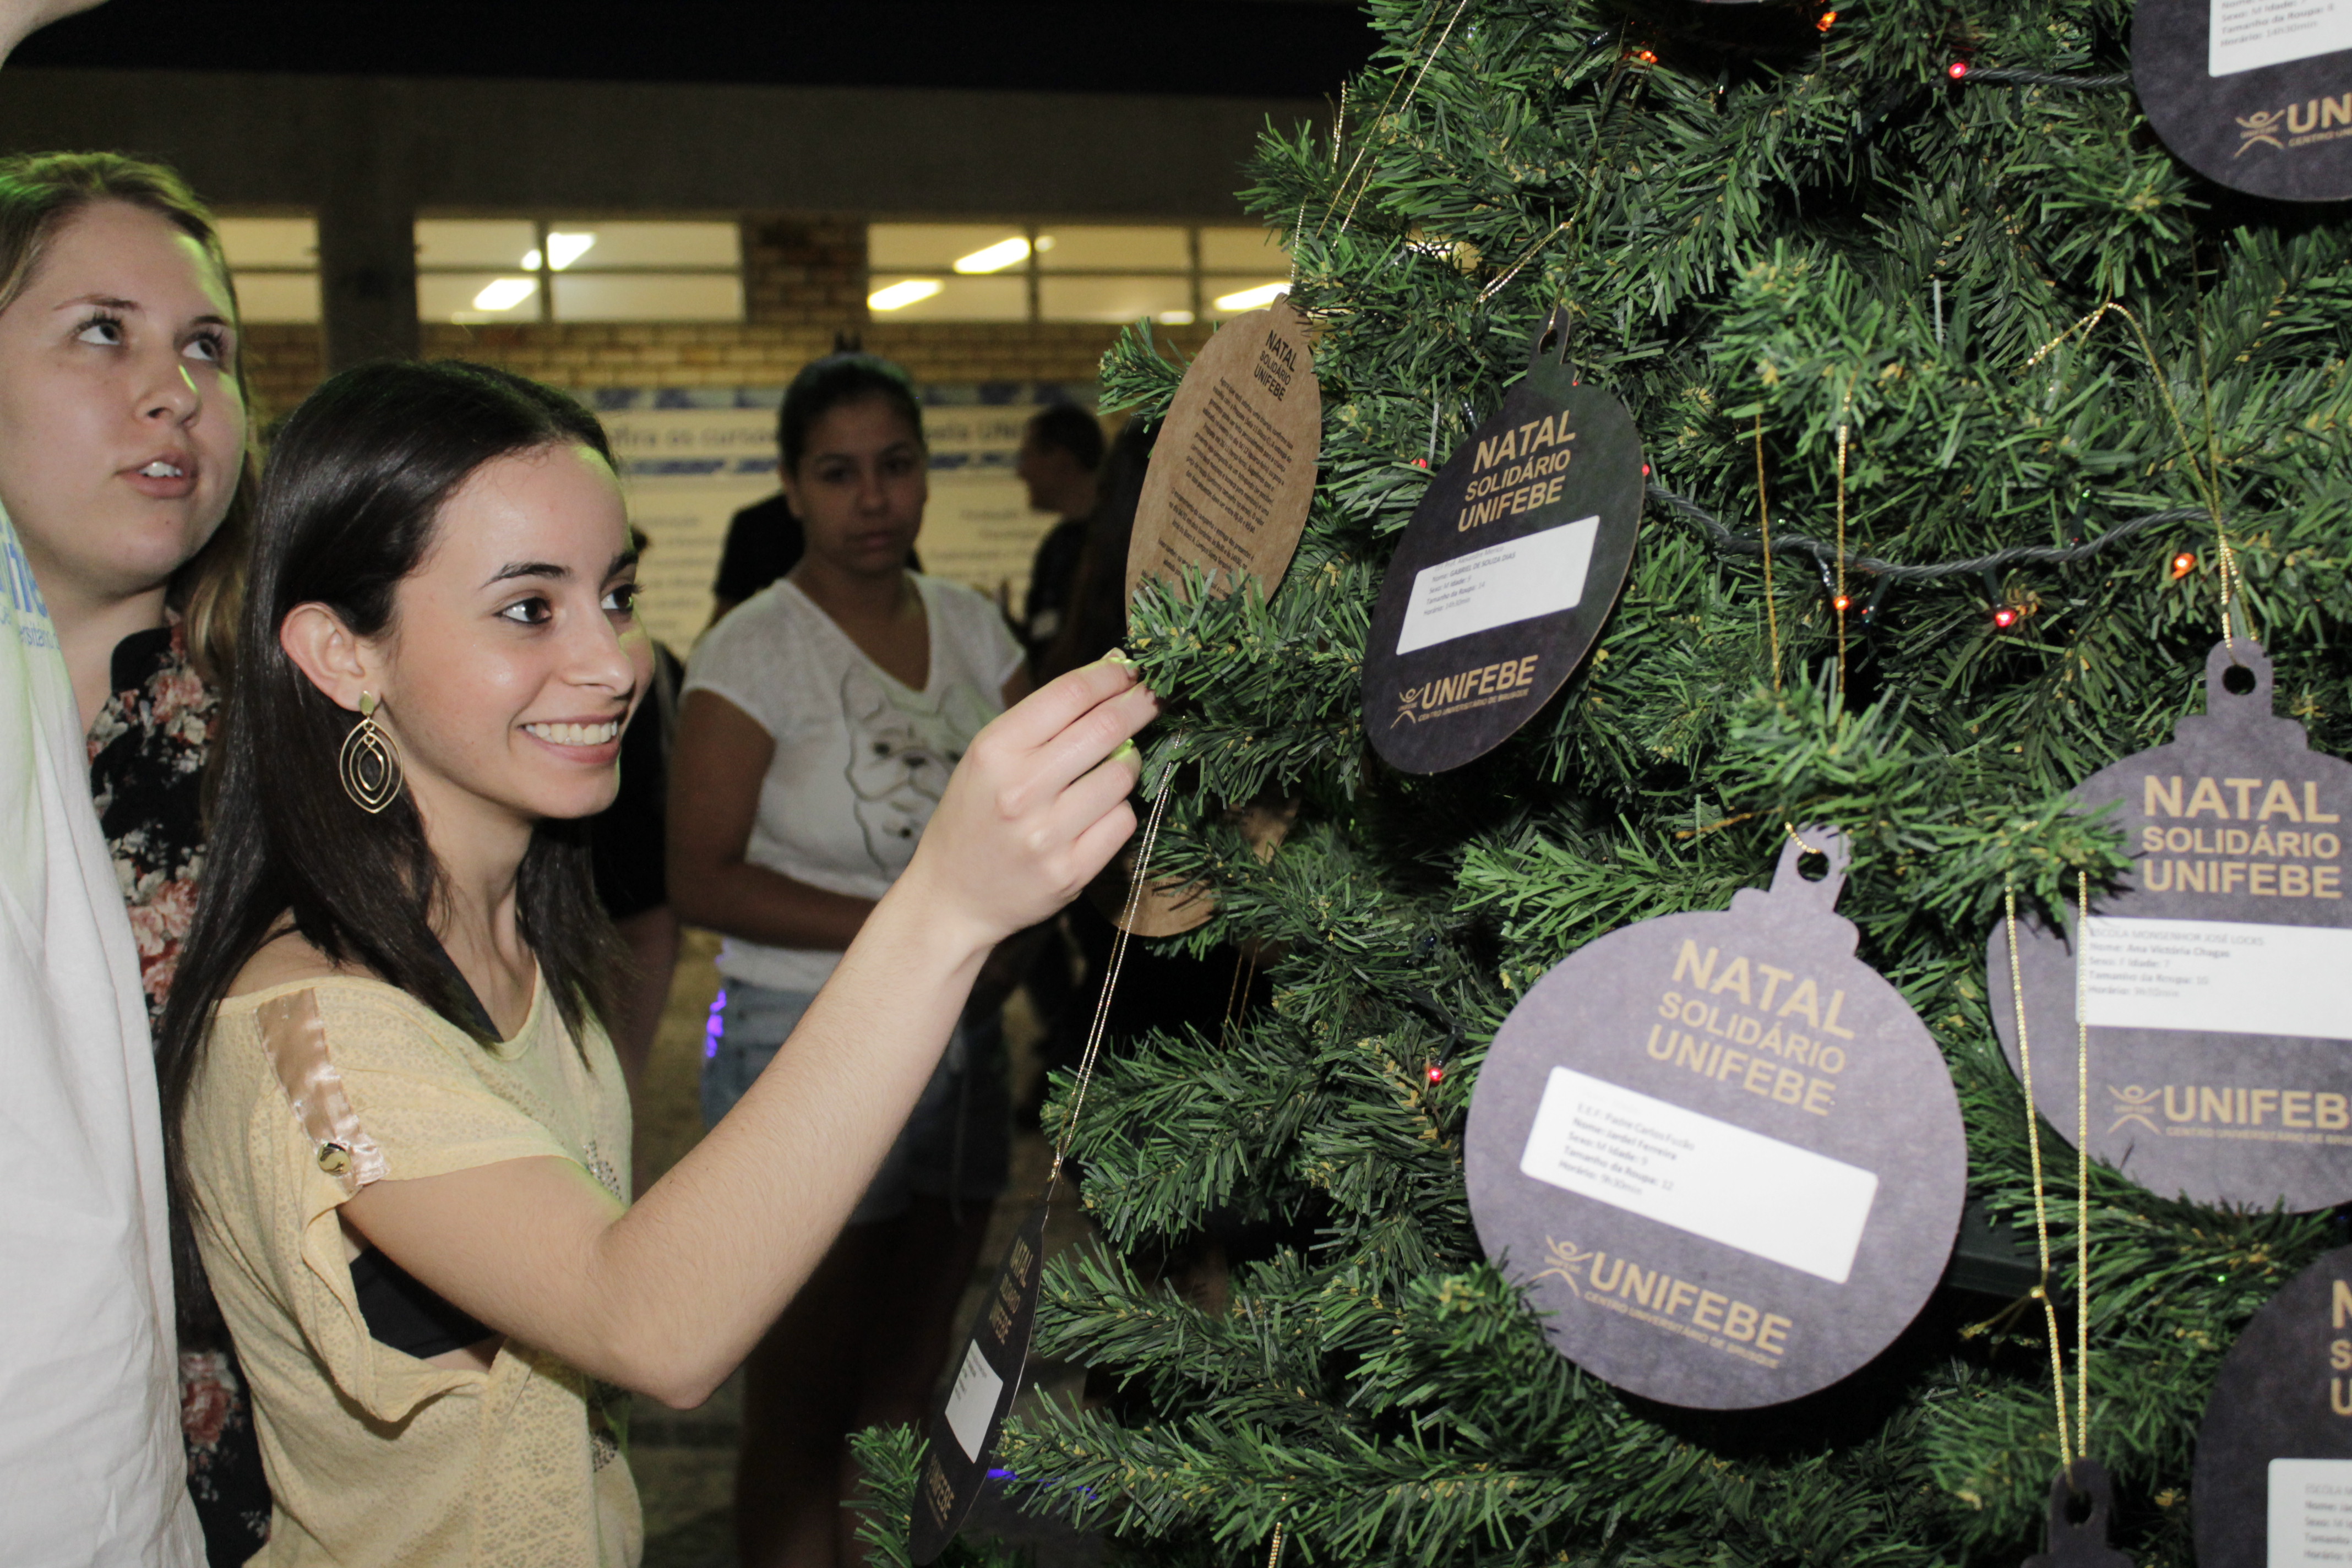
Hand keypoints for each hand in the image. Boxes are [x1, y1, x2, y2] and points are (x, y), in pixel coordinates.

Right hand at [895, 656, 1155, 953]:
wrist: (952, 896)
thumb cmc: (975, 816)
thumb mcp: (988, 758)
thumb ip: (1044, 720)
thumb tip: (1111, 671)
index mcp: (995, 751)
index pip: (1071, 694)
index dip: (1111, 675)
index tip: (1131, 669)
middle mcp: (1021, 791)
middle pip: (1106, 728)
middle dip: (1140, 704)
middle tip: (1155, 696)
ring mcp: (1048, 835)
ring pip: (1122, 775)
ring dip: (1128, 764)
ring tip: (1110, 767)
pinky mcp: (1071, 871)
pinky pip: (1123, 821)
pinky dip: (1119, 810)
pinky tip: (1097, 812)